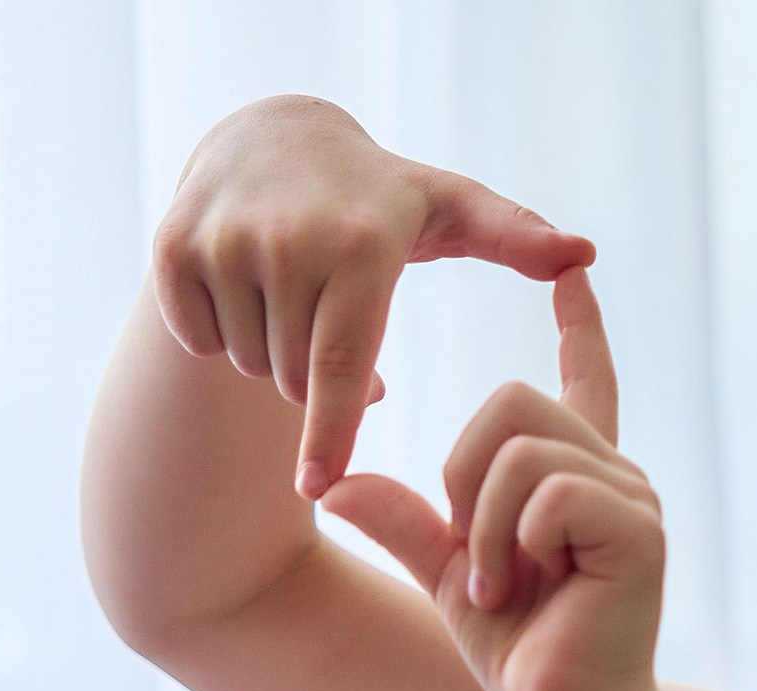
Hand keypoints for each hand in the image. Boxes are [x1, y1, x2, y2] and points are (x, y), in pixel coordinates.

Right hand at [150, 94, 595, 499]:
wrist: (271, 137)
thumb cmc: (382, 195)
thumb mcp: (454, 209)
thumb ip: (519, 238)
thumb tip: (585, 255)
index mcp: (363, 246)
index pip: (342, 363)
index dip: (330, 433)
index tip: (321, 488)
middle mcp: (290, 240)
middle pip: (295, 379)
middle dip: (315, 381)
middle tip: (330, 328)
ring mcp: (224, 241)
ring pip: (250, 364)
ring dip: (273, 357)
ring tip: (295, 303)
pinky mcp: (170, 247)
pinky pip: (199, 339)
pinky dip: (220, 335)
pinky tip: (248, 292)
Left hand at [320, 268, 664, 690]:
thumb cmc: (518, 649)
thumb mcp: (441, 573)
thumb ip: (401, 520)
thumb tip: (334, 485)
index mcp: (578, 474)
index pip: (587, 377)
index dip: (580, 324)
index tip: (572, 271)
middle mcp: (614, 473)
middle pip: (513, 400)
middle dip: (465, 474)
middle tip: (478, 555)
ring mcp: (633, 497)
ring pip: (521, 447)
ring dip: (486, 523)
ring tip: (501, 582)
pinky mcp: (639, 529)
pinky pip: (547, 491)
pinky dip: (514, 542)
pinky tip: (529, 586)